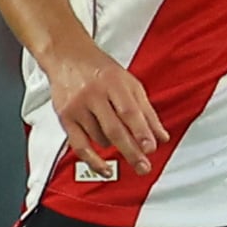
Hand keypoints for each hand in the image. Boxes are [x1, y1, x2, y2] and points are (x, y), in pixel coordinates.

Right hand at [43, 40, 163, 176]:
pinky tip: (105, 168)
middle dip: (131, 151)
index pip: (129, 111)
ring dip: (116, 147)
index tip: (151, 148)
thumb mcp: (130, 85)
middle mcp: (93, 95)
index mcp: (114, 84)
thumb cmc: (102, 71)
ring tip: (126, 145)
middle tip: (144, 167)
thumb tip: (162, 137)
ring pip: (100, 138)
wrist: (67, 57)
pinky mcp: (65, 117)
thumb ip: (147, 111)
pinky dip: (93, 159)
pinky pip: (79, 145)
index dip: (141, 131)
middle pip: (114, 129)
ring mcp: (77, 107)